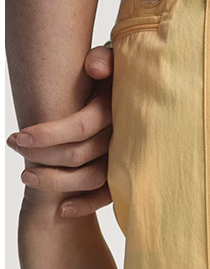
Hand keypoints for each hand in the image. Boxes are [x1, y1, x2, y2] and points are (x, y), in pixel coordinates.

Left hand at [7, 45, 113, 217]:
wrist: (136, 93)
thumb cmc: (115, 75)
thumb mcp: (111, 60)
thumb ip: (103, 59)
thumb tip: (93, 69)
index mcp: (118, 107)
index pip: (81, 126)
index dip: (47, 134)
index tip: (18, 136)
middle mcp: (125, 134)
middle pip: (81, 155)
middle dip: (42, 154)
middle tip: (15, 146)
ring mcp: (128, 155)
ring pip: (94, 178)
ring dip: (56, 183)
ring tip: (27, 176)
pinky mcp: (128, 170)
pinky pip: (110, 194)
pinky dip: (87, 204)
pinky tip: (63, 210)